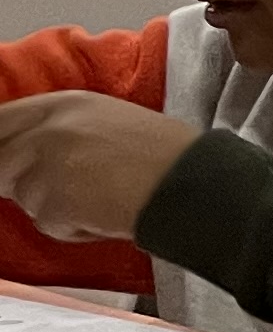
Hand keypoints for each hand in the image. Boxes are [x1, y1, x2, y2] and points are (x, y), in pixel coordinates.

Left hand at [0, 93, 201, 241]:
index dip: (2, 145)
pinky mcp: (53, 200)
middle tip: (67, 191)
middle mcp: (47, 128)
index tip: (9, 161)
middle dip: (22, 182)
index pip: (1, 121)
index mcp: (63, 103)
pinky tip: (106, 215)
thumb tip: (30, 153)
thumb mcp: (110, 121)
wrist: (195, 184)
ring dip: (53, 207)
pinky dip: (72, 228)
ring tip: (99, 200)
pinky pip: (46, 223)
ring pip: (23, 197)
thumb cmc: (168, 156)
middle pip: (2, 162)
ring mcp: (46, 164)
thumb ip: (64, 130)